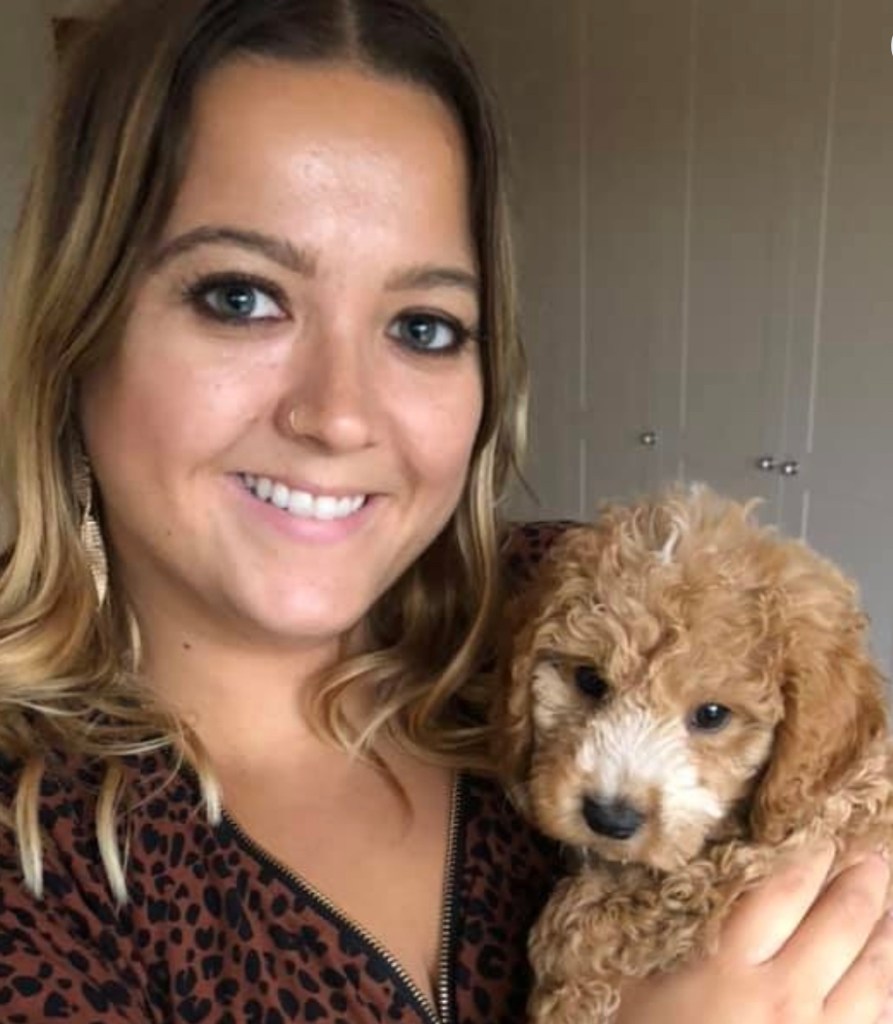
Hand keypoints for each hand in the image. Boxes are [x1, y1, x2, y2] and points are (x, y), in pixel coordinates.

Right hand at [616, 842, 892, 1023]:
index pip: (783, 890)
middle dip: (861, 883)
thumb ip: (662, 932)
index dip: (808, 856)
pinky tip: (892, 977)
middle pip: (838, 923)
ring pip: (873, 975)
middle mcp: (783, 997)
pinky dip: (892, 994)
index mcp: (729, 965)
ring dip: (888, 932)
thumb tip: (671, 881)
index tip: (821, 834)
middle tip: (874, 853)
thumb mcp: (636, 983)